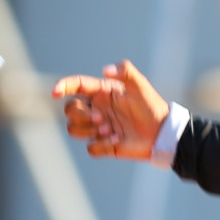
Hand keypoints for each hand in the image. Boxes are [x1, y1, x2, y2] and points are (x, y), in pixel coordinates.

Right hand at [52, 60, 169, 160]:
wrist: (163, 132)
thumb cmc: (151, 106)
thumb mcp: (140, 85)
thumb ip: (125, 71)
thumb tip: (104, 70)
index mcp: (101, 93)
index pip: (76, 86)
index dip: (63, 86)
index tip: (56, 92)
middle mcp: (96, 109)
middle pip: (69, 110)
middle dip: (82, 115)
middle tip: (102, 119)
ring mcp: (99, 128)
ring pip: (73, 129)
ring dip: (89, 131)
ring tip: (111, 130)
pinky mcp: (105, 146)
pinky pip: (91, 148)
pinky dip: (101, 146)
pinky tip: (118, 141)